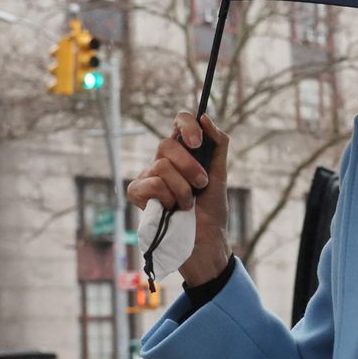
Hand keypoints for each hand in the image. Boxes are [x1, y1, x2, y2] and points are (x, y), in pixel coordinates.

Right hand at [127, 113, 231, 285]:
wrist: (205, 241)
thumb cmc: (211, 210)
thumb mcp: (220, 175)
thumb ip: (218, 145)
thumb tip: (205, 117)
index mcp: (183, 153)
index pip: (178, 123)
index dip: (186, 125)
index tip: (198, 142)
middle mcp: (163, 160)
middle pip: (167, 144)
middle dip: (190, 166)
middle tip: (201, 184)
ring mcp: (148, 176)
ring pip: (161, 166)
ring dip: (182, 189)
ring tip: (187, 204)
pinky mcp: (137, 193)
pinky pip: (151, 184)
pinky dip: (167, 198)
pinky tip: (170, 210)